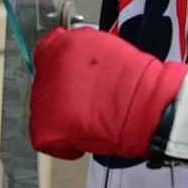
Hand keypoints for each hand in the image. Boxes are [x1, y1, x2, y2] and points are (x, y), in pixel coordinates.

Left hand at [28, 27, 187, 161]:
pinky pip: (44, 138)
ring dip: (61, 116)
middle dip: (62, 94)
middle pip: (45, 83)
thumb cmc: (136, 82)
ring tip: (88, 119)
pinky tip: (83, 136)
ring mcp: (44, 95)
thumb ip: (84, 54)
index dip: (61, 68)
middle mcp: (49, 66)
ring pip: (43, 109)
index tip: (70, 77)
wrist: (144, 106)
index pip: (48, 51)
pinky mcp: (44, 124)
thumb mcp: (106, 49)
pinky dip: (63, 143)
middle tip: (84, 103)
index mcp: (64, 44)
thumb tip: (77, 65)